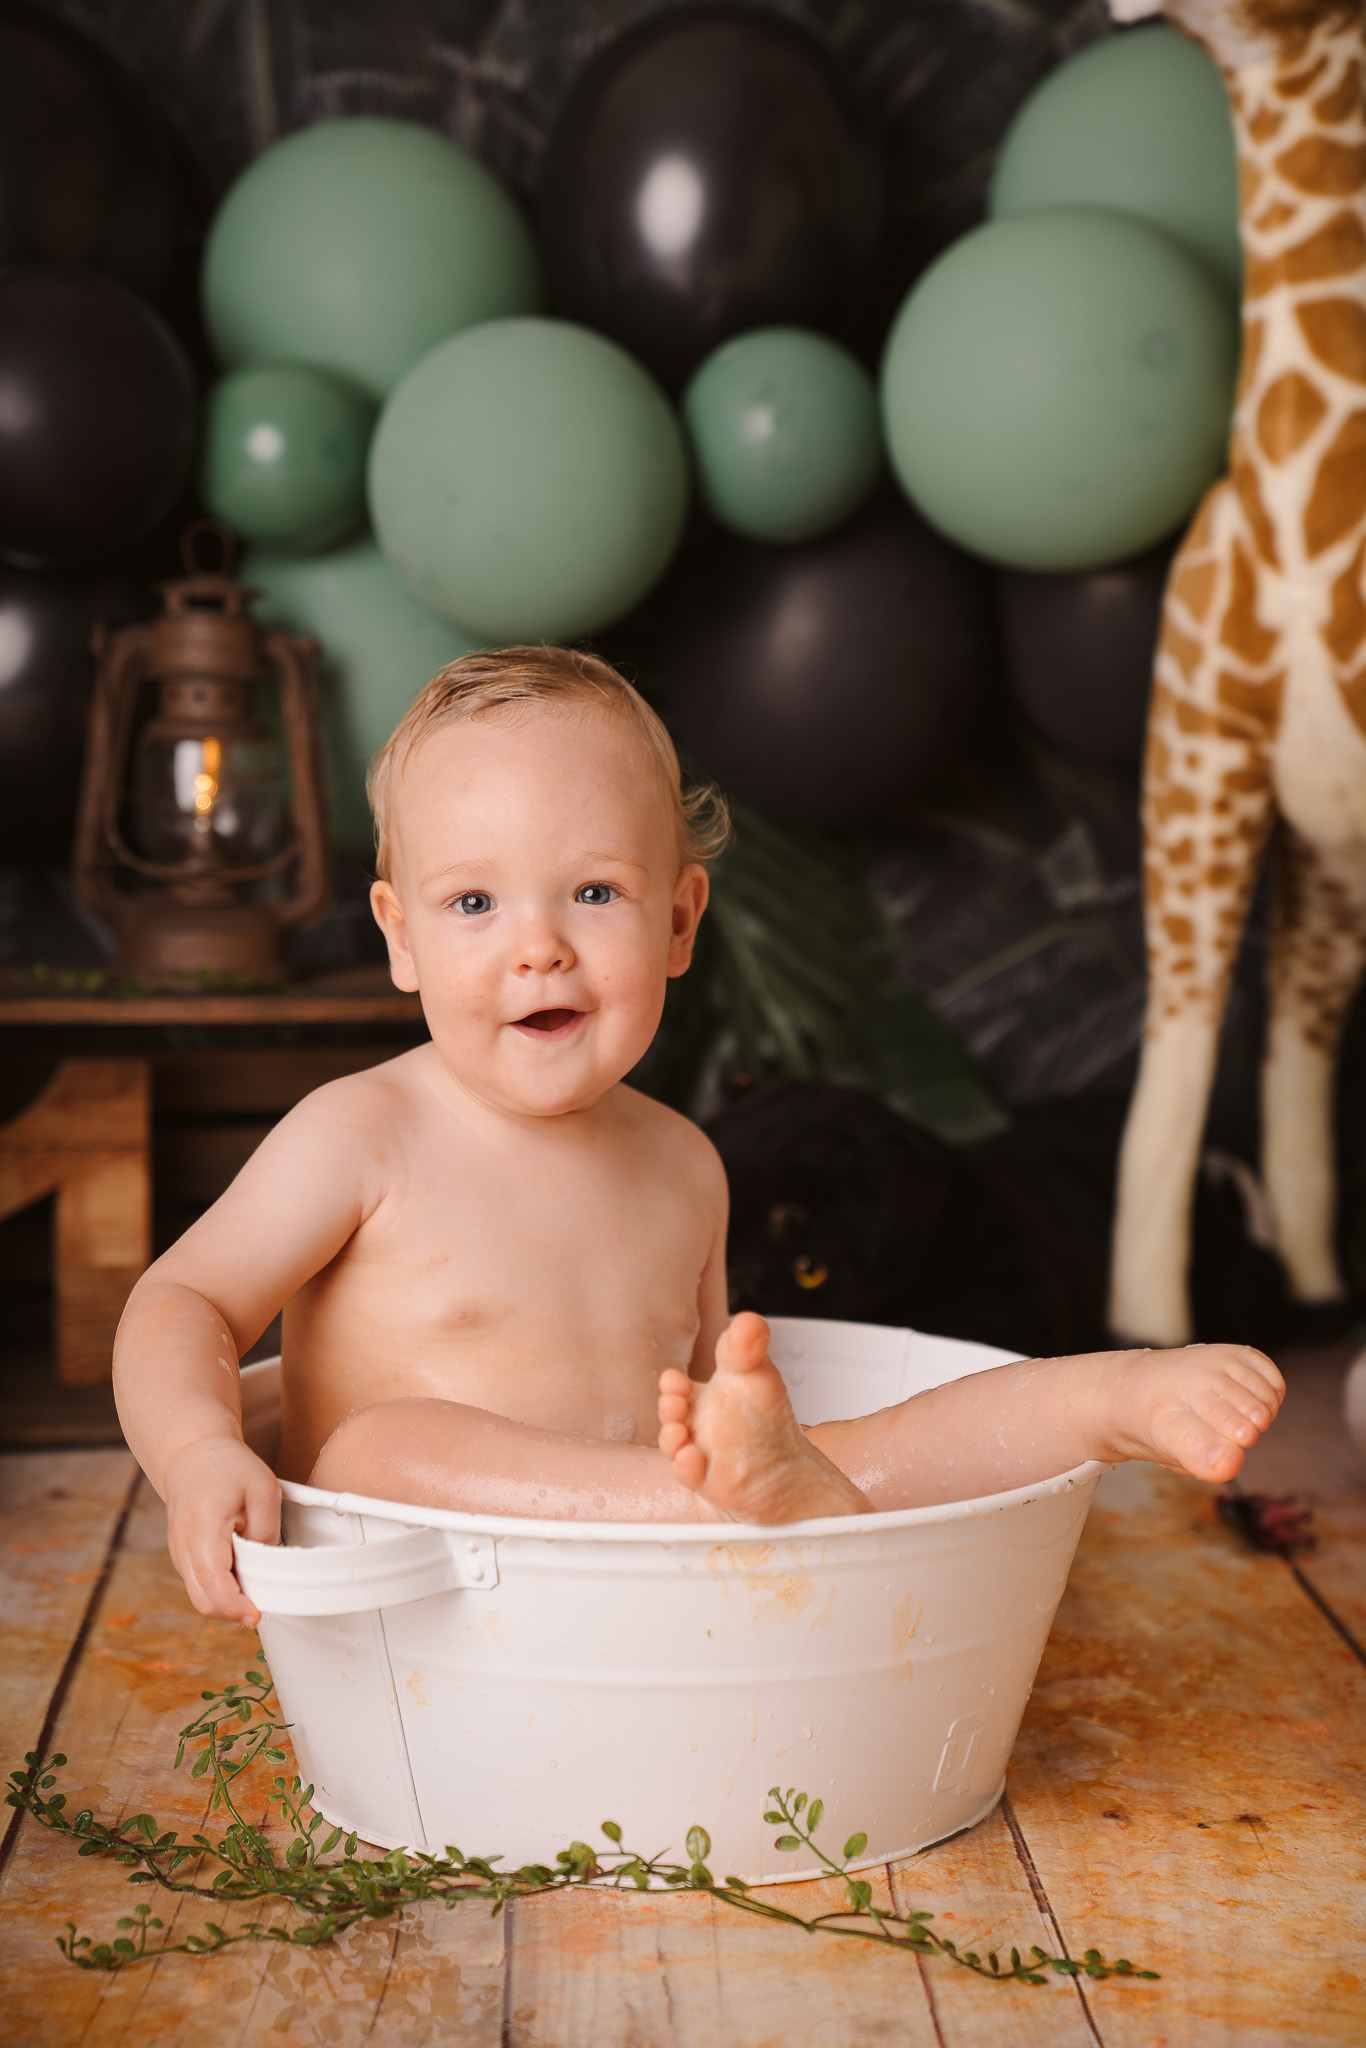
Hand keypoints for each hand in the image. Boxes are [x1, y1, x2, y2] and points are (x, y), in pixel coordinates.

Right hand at [163, 1435, 280, 1623]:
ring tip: (256, 1584)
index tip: (256, 1614)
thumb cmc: (228, 1467)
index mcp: (201, 1526)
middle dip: (233, 1612)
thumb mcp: (263, 1489)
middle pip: (203, 1600)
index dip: (234, 1605)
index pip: (213, 1581)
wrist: (191, 1454)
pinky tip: (242, 1574)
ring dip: (228, 1602)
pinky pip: (200, 1584)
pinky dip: (221, 1590)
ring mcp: (178, 1554)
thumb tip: (266, 1567)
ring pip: (201, 1596)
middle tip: (263, 1605)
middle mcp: (182, 1546)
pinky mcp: (182, 1557)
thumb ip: (266, 1530)